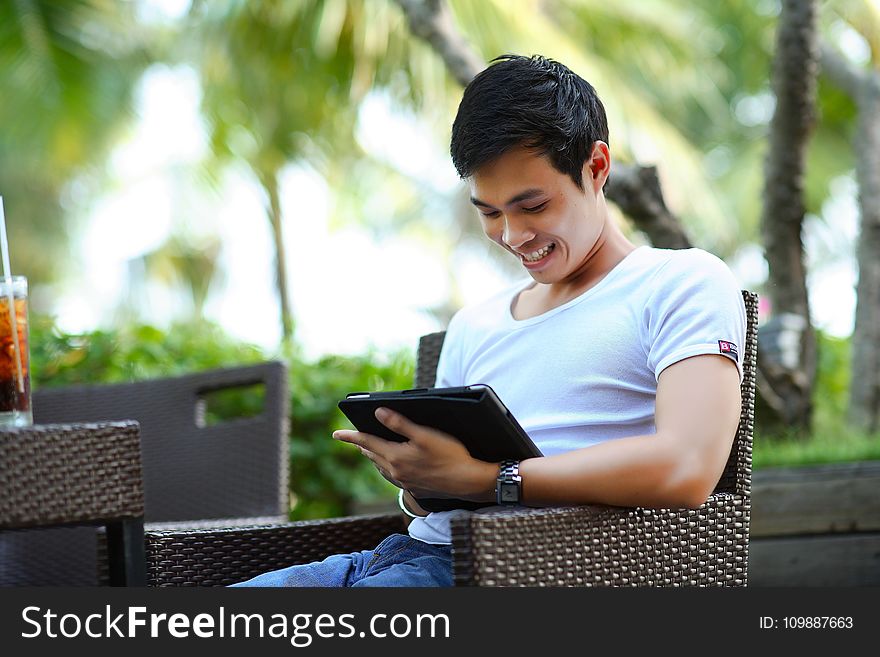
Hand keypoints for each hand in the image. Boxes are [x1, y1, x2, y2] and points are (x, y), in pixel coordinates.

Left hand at [332, 407, 496, 500]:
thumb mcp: (425, 434)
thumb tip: (378, 413)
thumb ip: (400, 423)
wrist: (468, 481)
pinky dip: (385, 467)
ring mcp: (405, 482)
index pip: (366, 443)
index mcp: (396, 457)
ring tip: (368, 450)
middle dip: (362, 445)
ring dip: (373, 457)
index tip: (336, 433)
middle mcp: (396, 472)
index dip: (350, 436)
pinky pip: (392, 476)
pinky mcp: (415, 488)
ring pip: (381, 467)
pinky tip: (391, 466)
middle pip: (372, 455)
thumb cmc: (450, 455)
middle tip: (353, 438)